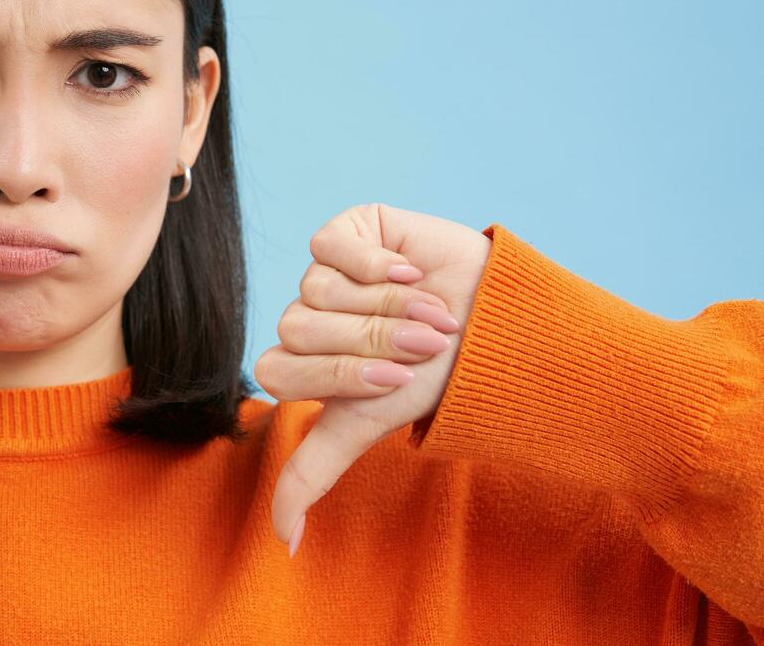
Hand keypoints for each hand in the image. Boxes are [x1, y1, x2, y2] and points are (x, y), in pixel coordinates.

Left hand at [254, 203, 491, 555]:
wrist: (500, 327)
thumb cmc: (437, 378)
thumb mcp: (371, 426)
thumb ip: (315, 472)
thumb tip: (282, 544)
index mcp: (302, 364)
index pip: (277, 370)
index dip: (338, 375)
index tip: (395, 381)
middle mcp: (306, 317)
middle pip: (298, 328)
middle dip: (370, 340)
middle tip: (424, 343)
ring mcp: (322, 272)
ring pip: (315, 288)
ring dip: (386, 306)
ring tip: (433, 311)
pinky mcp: (345, 232)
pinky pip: (330, 246)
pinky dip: (377, 264)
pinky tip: (414, 273)